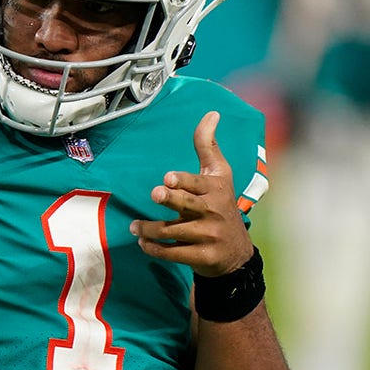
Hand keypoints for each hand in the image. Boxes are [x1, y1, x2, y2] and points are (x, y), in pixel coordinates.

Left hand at [130, 111, 253, 277]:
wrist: (236, 253)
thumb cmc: (220, 203)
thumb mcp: (219, 174)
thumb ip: (208, 145)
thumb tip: (212, 113)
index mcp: (216, 189)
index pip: (198, 183)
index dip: (183, 181)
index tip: (168, 178)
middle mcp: (214, 212)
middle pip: (188, 205)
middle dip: (171, 199)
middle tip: (155, 194)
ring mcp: (209, 236)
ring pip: (174, 232)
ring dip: (149, 229)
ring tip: (134, 226)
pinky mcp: (203, 257)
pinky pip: (174, 253)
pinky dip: (155, 249)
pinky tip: (143, 242)